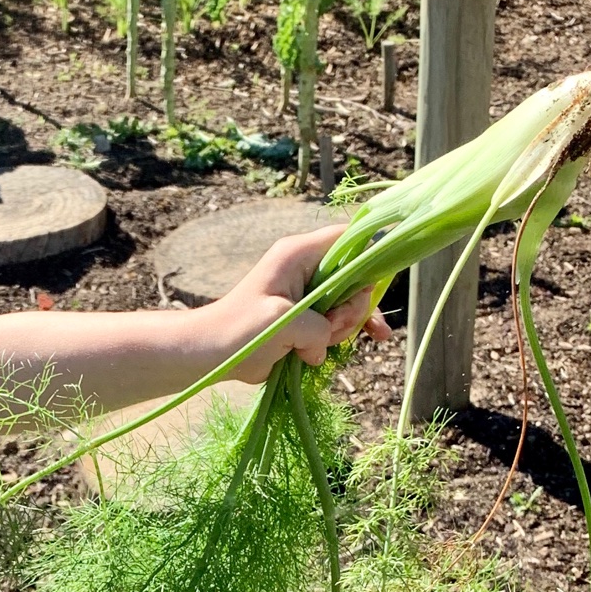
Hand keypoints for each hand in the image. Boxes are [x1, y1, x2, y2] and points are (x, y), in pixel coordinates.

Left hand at [206, 224, 390, 380]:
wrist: (212, 354)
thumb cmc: (238, 330)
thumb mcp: (279, 323)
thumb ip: (315, 327)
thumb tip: (324, 342)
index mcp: (298, 254)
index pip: (348, 237)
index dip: (370, 252)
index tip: (378, 281)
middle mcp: (308, 268)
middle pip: (357, 277)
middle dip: (352, 308)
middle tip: (330, 329)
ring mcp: (310, 294)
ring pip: (351, 303)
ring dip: (344, 328)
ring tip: (314, 347)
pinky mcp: (309, 317)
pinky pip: (342, 320)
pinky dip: (350, 332)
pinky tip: (375, 339)